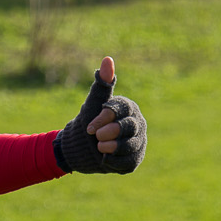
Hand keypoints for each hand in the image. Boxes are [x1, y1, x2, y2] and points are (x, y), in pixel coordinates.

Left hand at [53, 57, 145, 174]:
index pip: (121, 110)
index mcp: (129, 107)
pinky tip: (104, 158)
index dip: (105, 118)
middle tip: (96, 136)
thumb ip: (102, 84)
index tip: (90, 126)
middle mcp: (138, 123)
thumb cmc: (88, 122)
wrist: (81, 148)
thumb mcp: (93, 104)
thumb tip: (107, 59)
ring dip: (110, 148)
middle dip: (108, 133)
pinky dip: (113, 162)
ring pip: (130, 145)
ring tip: (99, 147)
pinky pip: (128, 161)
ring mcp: (139, 141)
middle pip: (128, 127)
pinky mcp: (135, 159)